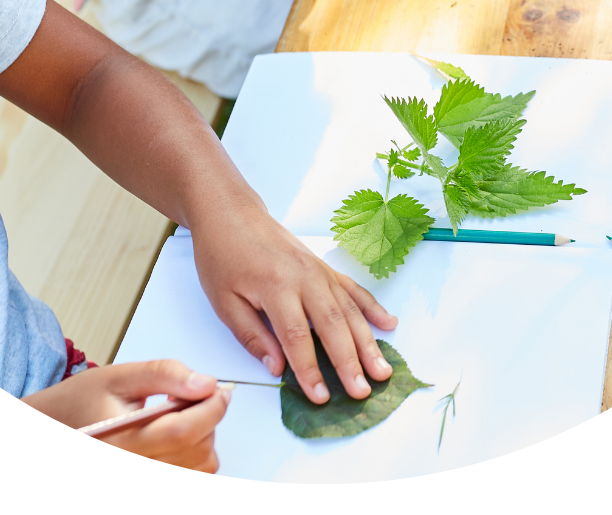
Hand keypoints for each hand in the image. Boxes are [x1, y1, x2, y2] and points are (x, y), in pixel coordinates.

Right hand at [21, 359, 228, 471]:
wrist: (59, 425)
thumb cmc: (86, 400)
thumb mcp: (123, 375)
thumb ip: (167, 374)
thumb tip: (206, 383)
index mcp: (123, 441)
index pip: (182, 433)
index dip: (211, 408)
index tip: (219, 390)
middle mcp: (133, 469)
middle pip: (197, 452)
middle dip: (208, 419)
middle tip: (192, 397)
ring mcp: (142, 482)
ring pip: (201, 469)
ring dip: (204, 439)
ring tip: (179, 417)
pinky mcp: (151, 487)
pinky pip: (192, 479)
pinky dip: (196, 457)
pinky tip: (177, 438)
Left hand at [190, 206, 398, 404]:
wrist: (231, 213)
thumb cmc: (222, 257)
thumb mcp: (223, 301)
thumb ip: (252, 335)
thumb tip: (277, 368)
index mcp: (275, 286)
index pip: (297, 336)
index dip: (310, 370)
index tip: (321, 397)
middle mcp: (303, 276)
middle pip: (332, 324)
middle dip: (350, 361)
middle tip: (363, 392)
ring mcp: (318, 269)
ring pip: (348, 309)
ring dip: (367, 342)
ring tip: (383, 371)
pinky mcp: (323, 265)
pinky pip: (352, 287)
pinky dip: (371, 307)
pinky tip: (388, 324)